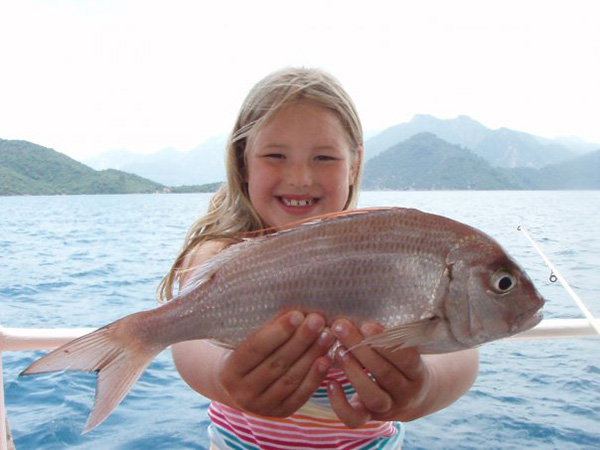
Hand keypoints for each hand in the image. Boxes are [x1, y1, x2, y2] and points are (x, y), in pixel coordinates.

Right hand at [215, 311, 334, 416]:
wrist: (236, 386)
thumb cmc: (242, 352)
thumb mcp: (241, 340)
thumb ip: (261, 329)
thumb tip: (294, 308)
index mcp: (228, 371)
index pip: (254, 348)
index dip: (277, 332)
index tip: (297, 314)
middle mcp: (242, 392)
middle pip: (276, 363)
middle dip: (300, 340)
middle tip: (317, 319)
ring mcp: (261, 406)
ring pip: (290, 378)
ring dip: (311, 355)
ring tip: (327, 335)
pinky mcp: (280, 413)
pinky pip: (300, 394)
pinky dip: (315, 377)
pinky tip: (327, 359)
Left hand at [328, 319, 430, 427]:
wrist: (414, 396)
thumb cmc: (403, 361)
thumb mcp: (406, 347)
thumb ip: (392, 334)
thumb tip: (364, 306)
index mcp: (418, 372)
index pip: (407, 358)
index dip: (387, 342)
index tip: (367, 323)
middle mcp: (406, 393)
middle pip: (385, 374)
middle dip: (361, 349)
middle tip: (340, 327)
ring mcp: (388, 408)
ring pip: (372, 396)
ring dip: (352, 372)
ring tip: (337, 350)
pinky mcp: (369, 418)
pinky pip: (355, 419)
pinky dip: (340, 404)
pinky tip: (329, 382)